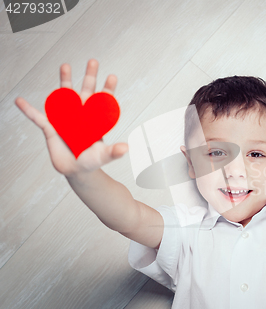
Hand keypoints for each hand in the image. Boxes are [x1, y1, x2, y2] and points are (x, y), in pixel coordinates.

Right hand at [15, 59, 128, 177]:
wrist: (77, 169)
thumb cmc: (91, 160)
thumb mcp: (103, 156)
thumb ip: (113, 152)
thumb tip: (126, 148)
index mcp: (94, 120)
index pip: (103, 102)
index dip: (107, 90)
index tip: (112, 77)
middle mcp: (81, 115)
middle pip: (86, 91)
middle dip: (90, 76)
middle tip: (93, 61)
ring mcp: (66, 119)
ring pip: (65, 96)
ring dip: (65, 81)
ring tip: (66, 65)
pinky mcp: (51, 128)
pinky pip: (37, 118)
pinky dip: (28, 110)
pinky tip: (19, 101)